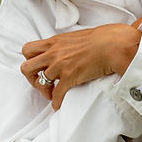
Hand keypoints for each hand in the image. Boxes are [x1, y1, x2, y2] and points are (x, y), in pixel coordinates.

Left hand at [22, 24, 140, 109]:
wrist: (115, 44)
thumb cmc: (103, 38)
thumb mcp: (78, 36)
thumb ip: (67, 44)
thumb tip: (70, 49)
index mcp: (55, 42)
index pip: (28, 50)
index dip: (31, 61)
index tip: (40, 68)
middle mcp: (54, 53)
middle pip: (26, 67)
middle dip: (32, 78)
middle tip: (42, 83)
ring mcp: (60, 65)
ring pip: (39, 82)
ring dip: (44, 91)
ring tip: (52, 94)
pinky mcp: (70, 76)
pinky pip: (56, 94)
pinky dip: (56, 102)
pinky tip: (60, 105)